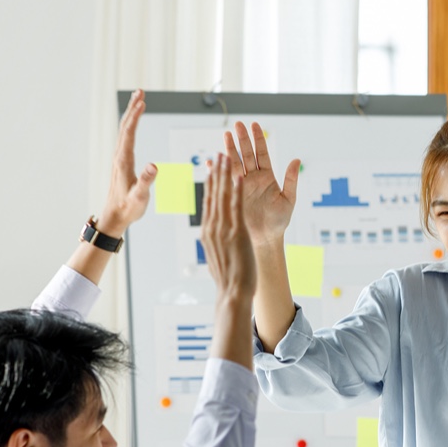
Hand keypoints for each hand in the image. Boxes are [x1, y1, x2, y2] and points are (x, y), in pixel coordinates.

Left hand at [99, 89, 156, 234]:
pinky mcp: (122, 162)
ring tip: (138, 101)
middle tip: (140, 91)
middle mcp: (120, 156)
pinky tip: (134, 124)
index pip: (129, 132)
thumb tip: (154, 166)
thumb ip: (146, 181)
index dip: (136, 116)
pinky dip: (131, 126)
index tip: (142, 101)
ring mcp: (120, 158)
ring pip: (125, 130)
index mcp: (124, 161)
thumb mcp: (139, 196)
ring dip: (131, 114)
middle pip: (125, 126)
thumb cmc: (128, 208)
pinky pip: (127, 138)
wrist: (115, 216)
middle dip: (133, 108)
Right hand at [201, 153, 256, 301]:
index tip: (210, 169)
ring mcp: (223, 229)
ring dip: (225, 174)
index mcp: (208, 232)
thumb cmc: (228, 279)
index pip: (208, 202)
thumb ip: (216, 243)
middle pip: (213, 194)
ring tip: (226, 155)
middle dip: (216, 172)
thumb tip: (213, 239)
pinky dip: (238, 189)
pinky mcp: (236, 232)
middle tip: (217, 153)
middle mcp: (212, 227)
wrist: (232, 293)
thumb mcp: (218, 256)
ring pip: (223, 195)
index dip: (210, 184)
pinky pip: (237, 206)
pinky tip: (239, 175)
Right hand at [224, 121, 300, 249]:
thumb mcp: (289, 199)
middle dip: (242, 139)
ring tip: (226, 135)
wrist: (266, 237)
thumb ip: (291, 180)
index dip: (258, 139)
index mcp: (267, 177)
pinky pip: (224, 180)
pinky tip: (212, 161)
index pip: (262, 153)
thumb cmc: (279, 220)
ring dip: (230, 150)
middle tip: (237, 124)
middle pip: (247, 154)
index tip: (254, 125)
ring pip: (235, 163)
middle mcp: (254, 178)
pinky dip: (218, 171)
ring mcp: (242, 185)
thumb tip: (297, 160)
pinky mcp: (234, 194)